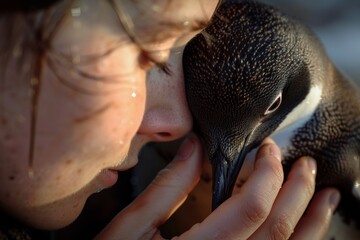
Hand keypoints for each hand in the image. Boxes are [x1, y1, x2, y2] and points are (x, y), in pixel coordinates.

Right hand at [95, 136, 339, 239]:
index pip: (249, 207)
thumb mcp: (131, 226)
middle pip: (277, 231)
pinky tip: (308, 231)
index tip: (268, 150)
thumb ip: (166, 186)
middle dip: (296, 192)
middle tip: (305, 165)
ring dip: (312, 224)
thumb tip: (194, 146)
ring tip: (325, 197)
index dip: (266, 174)